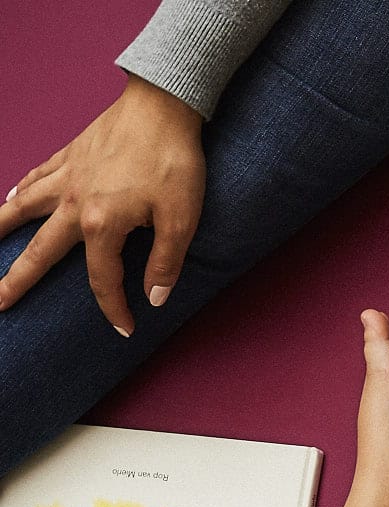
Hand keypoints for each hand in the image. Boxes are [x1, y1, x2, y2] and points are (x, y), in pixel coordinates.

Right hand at [0, 75, 205, 333]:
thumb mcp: (182, 219)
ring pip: (23, 210)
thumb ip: (166, 262)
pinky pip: (34, 179)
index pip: (103, 279)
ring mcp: (66, 178)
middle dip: (18, 280)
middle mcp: (73, 203)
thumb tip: (154, 298)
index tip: (125, 328)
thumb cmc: (175, 162)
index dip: (113, 307)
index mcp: (101, 224)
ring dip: (1, 230)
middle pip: (40, 252)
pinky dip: (19, 192)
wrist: (162, 108)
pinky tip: (9, 199)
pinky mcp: (68, 157)